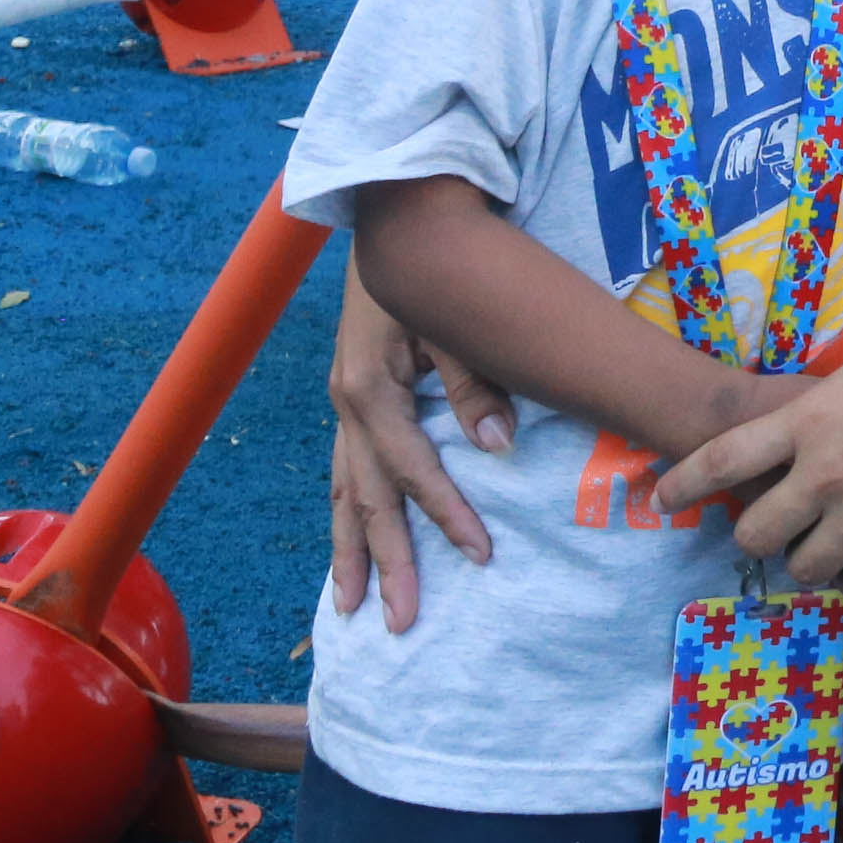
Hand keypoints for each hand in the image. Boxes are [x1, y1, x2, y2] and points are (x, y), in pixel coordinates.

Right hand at [325, 273, 512, 632]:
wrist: (395, 219)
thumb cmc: (432, 265)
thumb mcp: (454, 317)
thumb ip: (475, 382)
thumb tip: (497, 448)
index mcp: (370, 388)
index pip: (412, 469)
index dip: (447, 514)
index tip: (481, 555)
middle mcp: (348, 405)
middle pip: (367, 499)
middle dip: (386, 564)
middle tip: (400, 623)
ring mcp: (344, 405)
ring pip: (344, 493)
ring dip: (350, 553)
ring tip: (349, 609)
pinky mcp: (352, 400)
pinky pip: (345, 471)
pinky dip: (347, 514)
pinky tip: (349, 548)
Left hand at [651, 320, 842, 595]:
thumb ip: (829, 395)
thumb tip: (813, 410)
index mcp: (811, 420)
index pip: (723, 461)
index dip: (684, 482)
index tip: (663, 496)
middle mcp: (828, 474)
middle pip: (755, 533)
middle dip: (756, 532)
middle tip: (776, 523)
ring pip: (804, 569)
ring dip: (807, 559)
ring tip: (825, 543)